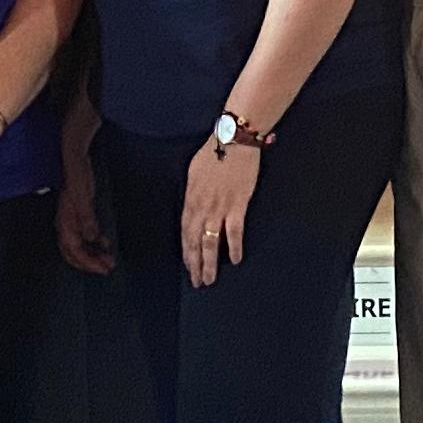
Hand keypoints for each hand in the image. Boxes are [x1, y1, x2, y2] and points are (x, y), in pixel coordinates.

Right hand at [57, 128, 115, 274]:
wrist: (74, 157)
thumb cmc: (78, 176)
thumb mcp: (83, 198)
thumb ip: (87, 219)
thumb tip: (93, 239)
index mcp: (65, 223)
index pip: (74, 252)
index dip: (88, 263)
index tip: (104, 269)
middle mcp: (65, 224)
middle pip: (74, 253)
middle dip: (89, 263)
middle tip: (107, 268)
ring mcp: (71, 219)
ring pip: (79, 245)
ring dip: (92, 254)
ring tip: (108, 258)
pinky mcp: (78, 213)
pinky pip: (84, 234)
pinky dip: (94, 242)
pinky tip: (104, 242)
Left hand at [181, 139, 260, 285]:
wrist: (234, 140)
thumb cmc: (214, 152)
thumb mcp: (194, 173)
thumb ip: (193, 195)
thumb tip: (193, 211)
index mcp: (191, 199)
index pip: (185, 232)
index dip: (186, 251)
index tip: (188, 266)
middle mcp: (202, 207)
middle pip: (194, 241)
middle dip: (194, 264)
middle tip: (197, 282)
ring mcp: (219, 207)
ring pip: (210, 241)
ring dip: (210, 263)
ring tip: (210, 279)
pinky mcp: (237, 205)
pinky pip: (233, 232)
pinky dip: (233, 247)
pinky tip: (234, 260)